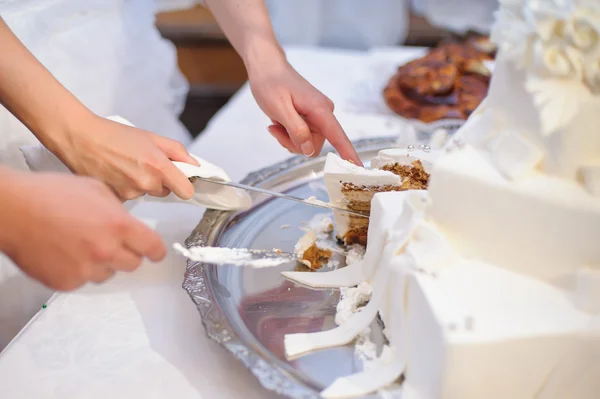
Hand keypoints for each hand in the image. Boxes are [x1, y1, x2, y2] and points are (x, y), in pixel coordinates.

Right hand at [0, 171, 164, 290]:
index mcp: (119, 226)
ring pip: (108, 273)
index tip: (155, 251)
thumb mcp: (96, 189)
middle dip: (128, 253)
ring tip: (81, 243)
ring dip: (103, 262)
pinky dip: (79, 270)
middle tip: (112, 242)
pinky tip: (66, 252)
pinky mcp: (67, 282)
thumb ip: (119, 210)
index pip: (153, 248)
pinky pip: (84, 280)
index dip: (156, 250)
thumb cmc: (49, 194)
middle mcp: (106, 251)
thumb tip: (128, 223)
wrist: (13, 210)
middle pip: (134, 264)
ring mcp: (86, 270)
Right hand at [54, 114, 197, 200]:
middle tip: (143, 163)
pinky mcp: (115, 200)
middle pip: (164, 192)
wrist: (78, 138)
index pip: (186, 191)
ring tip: (124, 165)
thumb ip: (178, 152)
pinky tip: (114, 174)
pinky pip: (129, 197)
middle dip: (159, 180)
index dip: (185, 185)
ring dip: (139, 183)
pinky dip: (124, 188)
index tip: (180, 179)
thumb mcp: (152, 137)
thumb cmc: (113, 135)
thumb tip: (194, 165)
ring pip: (145, 194)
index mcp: (158, 167)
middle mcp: (145, 184)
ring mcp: (129, 194)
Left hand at [248, 60, 361, 164]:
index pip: (339, 137)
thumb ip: (296, 130)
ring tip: (277, 122)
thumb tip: (309, 150)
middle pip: (314, 145)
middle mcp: (324, 114)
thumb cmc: (271, 83)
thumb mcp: (279, 108)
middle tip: (277, 129)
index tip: (359, 168)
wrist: (267, 66)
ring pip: (306, 143)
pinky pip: (302, 137)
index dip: (348, 154)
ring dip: (288, 138)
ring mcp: (318, 116)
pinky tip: (279, 122)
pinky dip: (288, 134)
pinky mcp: (311, 118)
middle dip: (293, 143)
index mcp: (320, 110)